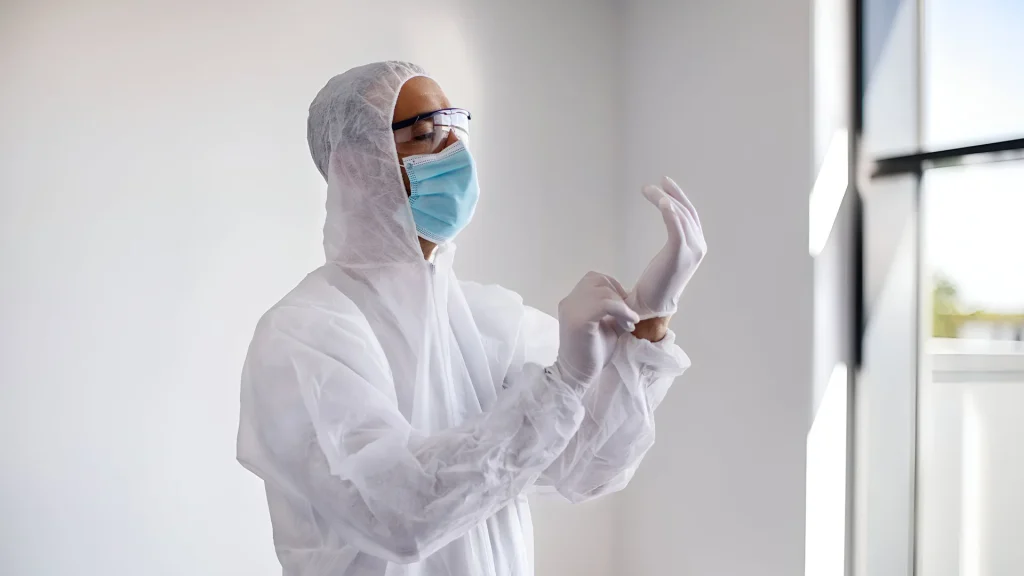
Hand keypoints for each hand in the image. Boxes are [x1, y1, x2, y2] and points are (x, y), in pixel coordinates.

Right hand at [555, 272, 639, 387]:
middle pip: (597, 280)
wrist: (578, 375)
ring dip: (621, 305)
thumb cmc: (591, 354)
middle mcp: (569, 301)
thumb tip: (633, 301)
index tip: (625, 308)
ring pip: (602, 291)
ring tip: (628, 323)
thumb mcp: (608, 326)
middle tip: (628, 315)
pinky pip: (604, 303)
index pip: (593, 280)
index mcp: (573, 301)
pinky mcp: (578, 320)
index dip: (613, 288)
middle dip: (618, 294)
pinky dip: (621, 311)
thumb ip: (615, 311)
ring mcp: (572, 309)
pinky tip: (628, 323)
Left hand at [626, 176, 706, 320]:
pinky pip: (677, 227)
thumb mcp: (668, 258)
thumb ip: (674, 241)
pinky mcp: (679, 254)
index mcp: (697, 246)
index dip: (679, 197)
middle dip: (672, 194)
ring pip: (680, 215)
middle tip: (657, 182)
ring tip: (648, 190)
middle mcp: (699, 246)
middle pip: (687, 211)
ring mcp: (691, 250)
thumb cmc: (655, 282)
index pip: (690, 214)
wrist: (651, 304)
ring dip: (664, 199)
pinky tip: (661, 201)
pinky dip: (670, 211)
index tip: (665, 184)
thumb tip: (670, 224)